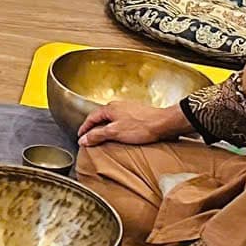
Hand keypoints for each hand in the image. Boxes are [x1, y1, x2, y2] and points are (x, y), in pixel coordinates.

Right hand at [76, 98, 192, 148]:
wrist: (164, 123)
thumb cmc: (142, 126)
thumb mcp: (115, 133)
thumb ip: (97, 135)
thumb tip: (83, 139)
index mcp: (110, 108)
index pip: (91, 118)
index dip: (84, 128)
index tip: (81, 136)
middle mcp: (118, 106)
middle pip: (101, 117)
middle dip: (94, 127)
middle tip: (90, 137)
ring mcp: (129, 108)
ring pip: (112, 118)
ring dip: (106, 127)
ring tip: (104, 137)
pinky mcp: (138, 113)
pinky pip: (121, 120)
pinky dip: (116, 127)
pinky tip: (120, 134)